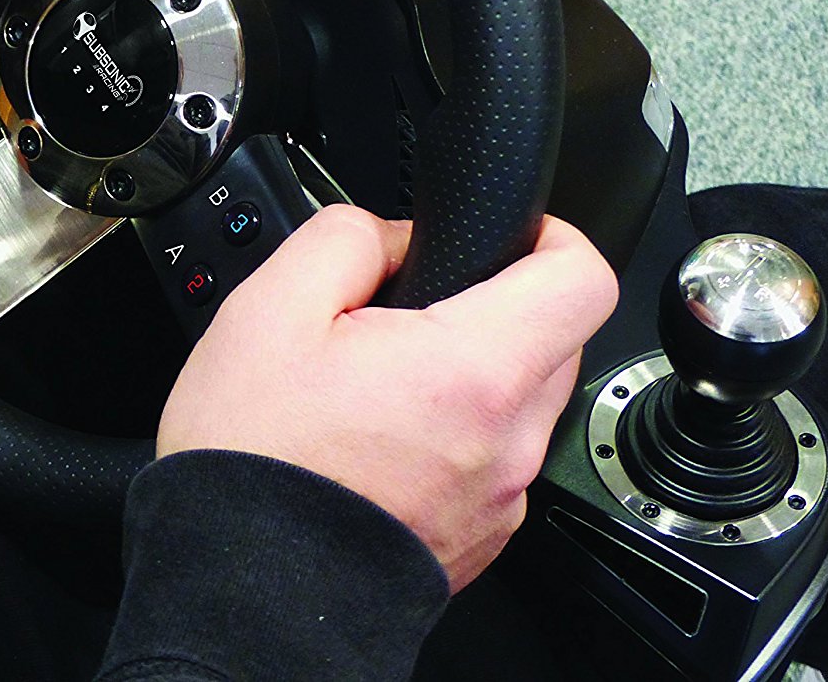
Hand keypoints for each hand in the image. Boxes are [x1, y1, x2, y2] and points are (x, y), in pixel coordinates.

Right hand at [157, 206, 617, 592]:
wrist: (243, 591)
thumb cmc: (255, 461)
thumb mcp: (269, 309)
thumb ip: (344, 240)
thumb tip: (388, 235)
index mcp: (471, 371)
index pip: (584, 279)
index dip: (553, 236)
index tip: (513, 235)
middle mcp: (508, 442)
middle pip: (554, 338)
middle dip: (494, 304)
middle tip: (404, 312)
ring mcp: (501, 499)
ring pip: (522, 401)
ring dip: (472, 373)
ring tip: (380, 382)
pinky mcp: (481, 536)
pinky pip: (495, 458)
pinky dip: (455, 433)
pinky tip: (381, 437)